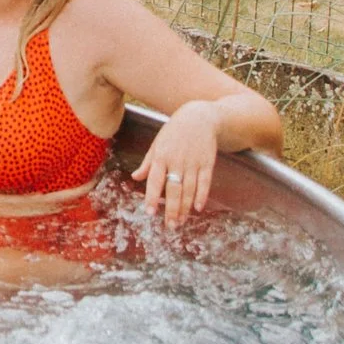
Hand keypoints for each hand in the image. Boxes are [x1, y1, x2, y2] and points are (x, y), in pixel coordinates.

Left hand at [137, 102, 221, 227]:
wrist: (199, 117)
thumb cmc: (174, 131)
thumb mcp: (157, 144)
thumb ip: (148, 163)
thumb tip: (135, 178)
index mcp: (161, 156)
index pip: (155, 180)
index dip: (153, 197)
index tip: (150, 213)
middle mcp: (177, 160)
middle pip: (174, 189)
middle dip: (172, 210)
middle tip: (170, 226)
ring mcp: (193, 162)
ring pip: (189, 189)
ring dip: (185, 207)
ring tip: (181, 222)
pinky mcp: (207, 162)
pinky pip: (205, 182)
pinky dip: (202, 195)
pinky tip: (198, 208)